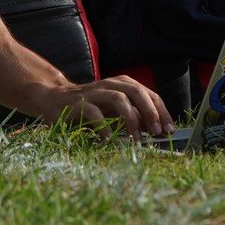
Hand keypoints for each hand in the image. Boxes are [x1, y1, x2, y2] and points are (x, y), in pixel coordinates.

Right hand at [40, 76, 173, 138]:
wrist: (55, 100)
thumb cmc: (90, 108)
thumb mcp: (115, 111)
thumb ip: (134, 116)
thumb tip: (157, 130)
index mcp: (122, 84)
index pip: (148, 93)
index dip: (161, 111)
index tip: (169, 129)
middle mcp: (110, 84)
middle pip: (136, 91)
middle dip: (149, 111)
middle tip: (156, 131)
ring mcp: (94, 92)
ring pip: (118, 99)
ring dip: (130, 119)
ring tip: (135, 139)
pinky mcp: (78, 104)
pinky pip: (94, 113)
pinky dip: (104, 127)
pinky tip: (110, 140)